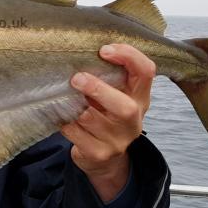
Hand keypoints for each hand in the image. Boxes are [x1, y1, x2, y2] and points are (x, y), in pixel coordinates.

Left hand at [60, 44, 154, 201]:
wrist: (104, 158)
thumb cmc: (104, 114)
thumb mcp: (113, 93)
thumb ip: (106, 75)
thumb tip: (77, 49)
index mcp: (140, 98)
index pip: (146, 72)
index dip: (129, 56)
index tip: (104, 49)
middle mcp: (133, 120)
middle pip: (125, 107)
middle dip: (98, 90)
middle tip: (77, 78)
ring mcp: (117, 140)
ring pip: (92, 120)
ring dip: (73, 106)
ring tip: (62, 96)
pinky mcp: (98, 153)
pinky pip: (75, 133)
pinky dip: (64, 121)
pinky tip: (60, 114)